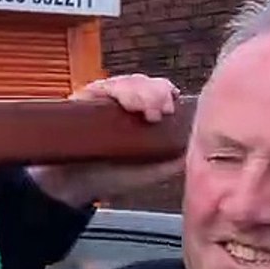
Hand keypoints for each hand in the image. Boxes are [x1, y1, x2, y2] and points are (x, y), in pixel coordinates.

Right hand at [26, 74, 184, 206]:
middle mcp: (121, 102)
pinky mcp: (81, 100)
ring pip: (123, 82)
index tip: (172, 105)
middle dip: (155, 90)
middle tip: (162, 109)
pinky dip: (116, 91)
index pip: (156, 89)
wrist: (74, 187)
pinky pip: (99, 87)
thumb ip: (174, 156)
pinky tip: (126, 104)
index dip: (165, 91)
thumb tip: (195, 144)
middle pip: (141, 81)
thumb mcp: (152, 169)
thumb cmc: (112, 176)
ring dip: (139, 91)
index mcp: (140, 113)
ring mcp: (101, 99)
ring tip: (146, 109)